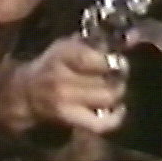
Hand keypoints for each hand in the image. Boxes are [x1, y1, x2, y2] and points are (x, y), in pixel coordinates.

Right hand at [0, 32, 130, 135]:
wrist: (28, 91)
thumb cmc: (53, 64)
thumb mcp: (68, 46)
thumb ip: (97, 42)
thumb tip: (133, 37)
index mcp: (62, 55)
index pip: (93, 58)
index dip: (112, 61)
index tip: (118, 60)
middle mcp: (62, 77)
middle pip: (105, 80)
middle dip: (118, 78)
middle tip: (118, 76)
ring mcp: (65, 100)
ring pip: (107, 99)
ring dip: (116, 94)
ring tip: (114, 88)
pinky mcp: (68, 119)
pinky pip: (100, 123)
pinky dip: (114, 118)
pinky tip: (116, 109)